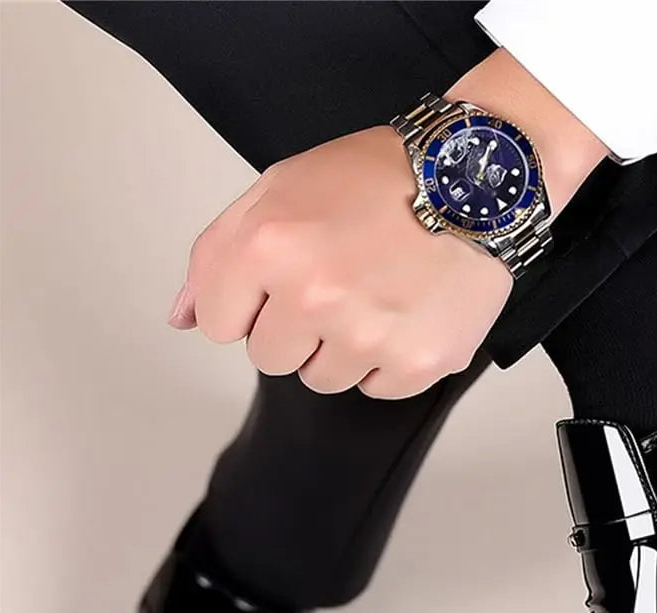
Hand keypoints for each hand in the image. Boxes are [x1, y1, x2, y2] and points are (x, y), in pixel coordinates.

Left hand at [167, 49, 608, 398]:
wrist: (473, 182)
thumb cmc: (379, 179)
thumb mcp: (279, 191)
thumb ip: (217, 256)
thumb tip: (183, 318)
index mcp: (269, 247)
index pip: (221, 327)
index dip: (250, 303)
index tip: (284, 280)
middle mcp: (315, 296)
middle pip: (271, 359)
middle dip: (296, 326)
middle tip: (340, 281)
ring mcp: (369, 336)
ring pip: (324, 379)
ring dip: (342, 346)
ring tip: (377, 294)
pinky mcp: (416, 363)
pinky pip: (376, 388)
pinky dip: (388, 360)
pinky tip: (405, 314)